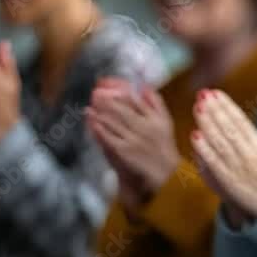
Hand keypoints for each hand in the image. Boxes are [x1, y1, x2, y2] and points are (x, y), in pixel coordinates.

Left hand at [87, 79, 178, 206]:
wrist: (165, 175)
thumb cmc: (163, 147)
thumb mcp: (165, 122)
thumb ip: (156, 103)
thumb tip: (144, 85)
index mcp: (156, 118)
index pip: (136, 99)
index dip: (119, 88)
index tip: (106, 81)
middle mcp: (146, 127)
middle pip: (122, 108)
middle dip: (107, 98)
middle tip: (95, 90)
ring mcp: (134, 139)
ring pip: (114, 121)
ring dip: (100, 110)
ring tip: (91, 101)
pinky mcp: (124, 151)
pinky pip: (109, 136)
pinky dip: (99, 126)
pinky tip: (91, 118)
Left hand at [191, 90, 256, 219]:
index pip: (241, 122)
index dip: (227, 106)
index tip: (215, 92)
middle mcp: (249, 157)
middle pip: (228, 130)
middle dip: (214, 110)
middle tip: (202, 94)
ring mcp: (237, 171)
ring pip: (219, 144)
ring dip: (207, 124)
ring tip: (197, 107)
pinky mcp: (228, 184)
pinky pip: (214, 166)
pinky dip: (204, 151)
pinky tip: (194, 135)